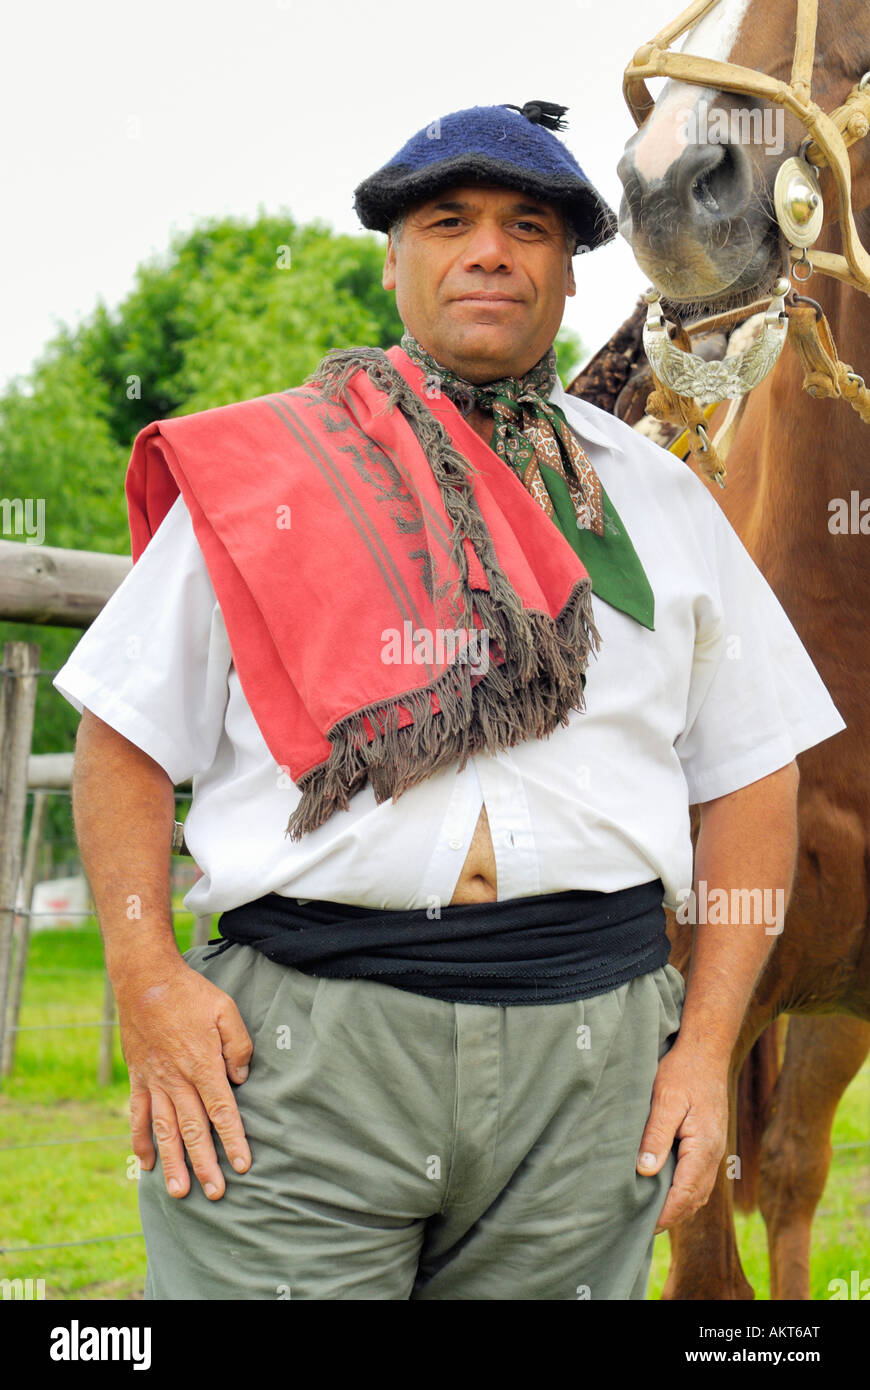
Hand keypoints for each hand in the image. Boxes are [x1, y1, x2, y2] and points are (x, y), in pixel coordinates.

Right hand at [117, 956, 253, 1199]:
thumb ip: (238, 1046)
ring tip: (180, 1192)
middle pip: (194, 1129)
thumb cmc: (190, 993)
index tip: (243, 1165)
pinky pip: (138, 1115)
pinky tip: (147, 1163)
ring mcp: (154, 1081)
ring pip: (165, 1130)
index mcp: (202, 1064)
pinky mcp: (138, 1077)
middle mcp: (177, 1079)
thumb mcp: (226, 1010)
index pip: (222, 1111)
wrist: (145, 980)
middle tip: (216, 1193)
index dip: (233, 1140)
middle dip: (206, 1164)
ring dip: (174, 1163)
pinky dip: (141, 1140)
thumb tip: (241, 1079)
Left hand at [634, 1041, 727, 1232]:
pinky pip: (699, 1178)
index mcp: (703, 1148)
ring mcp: (714, 1150)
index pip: (685, 1194)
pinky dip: (684, 1191)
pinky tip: (665, 1190)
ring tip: (650, 1215)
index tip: (644, 1228)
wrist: (706, 1052)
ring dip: (678, 1206)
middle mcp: (713, 1154)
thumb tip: (646, 1172)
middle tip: (642, 1228)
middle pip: (695, 1199)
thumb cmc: (683, 1073)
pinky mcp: (709, 1143)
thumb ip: (656, 1136)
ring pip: (699, 1191)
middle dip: (672, 1216)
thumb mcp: (665, 1100)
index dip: (666, 1214)